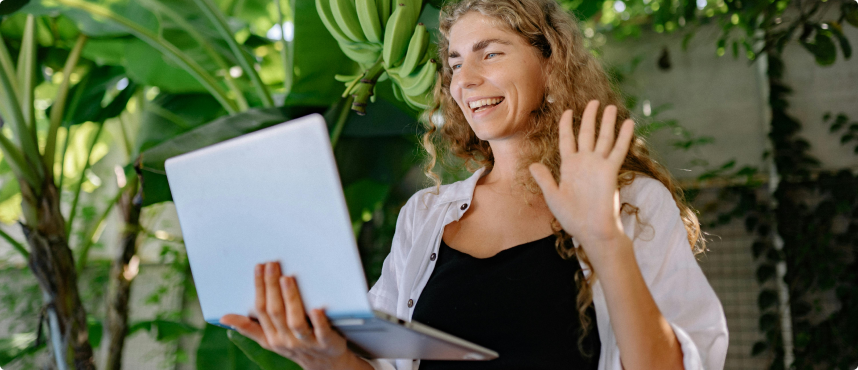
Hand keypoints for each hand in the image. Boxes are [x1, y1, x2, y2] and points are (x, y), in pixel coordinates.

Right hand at [220, 262, 367, 369]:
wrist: (324, 364)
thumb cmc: (294, 345)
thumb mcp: (269, 339)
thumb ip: (249, 327)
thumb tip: (224, 317)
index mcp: (271, 336)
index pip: (261, 309)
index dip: (259, 287)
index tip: (259, 267)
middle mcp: (286, 339)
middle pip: (275, 311)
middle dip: (272, 287)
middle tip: (272, 265)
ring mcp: (306, 342)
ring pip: (295, 321)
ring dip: (291, 299)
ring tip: (287, 279)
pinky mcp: (326, 343)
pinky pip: (321, 332)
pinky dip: (319, 321)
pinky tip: (317, 308)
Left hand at [529, 100, 633, 260]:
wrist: (591, 229)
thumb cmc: (572, 217)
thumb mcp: (553, 196)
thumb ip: (545, 179)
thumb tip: (533, 165)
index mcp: (569, 166)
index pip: (567, 139)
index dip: (566, 125)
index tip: (568, 111)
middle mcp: (584, 162)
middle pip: (587, 133)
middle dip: (590, 117)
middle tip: (594, 102)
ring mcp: (598, 165)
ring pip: (604, 138)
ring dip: (607, 122)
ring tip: (611, 107)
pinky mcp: (611, 171)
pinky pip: (618, 150)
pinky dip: (624, 136)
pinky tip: (628, 123)